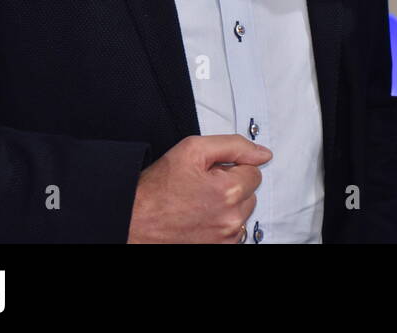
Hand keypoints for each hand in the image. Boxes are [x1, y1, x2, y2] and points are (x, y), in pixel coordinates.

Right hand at [127, 134, 271, 242]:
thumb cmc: (157, 189)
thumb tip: (263, 154)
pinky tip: (200, 219)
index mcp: (228, 191)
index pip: (254, 172)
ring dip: (227, 207)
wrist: (133, 221)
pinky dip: (220, 224)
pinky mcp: (218, 249)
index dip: (232, 168)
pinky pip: (232, 232)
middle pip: (250, 194)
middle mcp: (230, 219)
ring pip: (242, 213)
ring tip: (198, 204)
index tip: (212, 173)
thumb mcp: (192, 150)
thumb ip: (233, 146)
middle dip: (231, 187)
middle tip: (202, 187)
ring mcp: (224, 239)